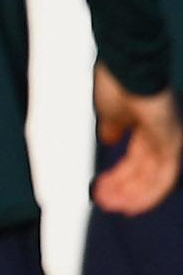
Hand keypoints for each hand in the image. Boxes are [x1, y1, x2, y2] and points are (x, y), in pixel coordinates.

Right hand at [95, 67, 181, 214]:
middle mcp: (161, 135)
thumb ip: (112, 128)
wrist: (127, 67)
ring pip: (156, 178)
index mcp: (146, 126)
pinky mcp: (173, 143)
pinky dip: (150, 193)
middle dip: (124, 189)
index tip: (102, 191)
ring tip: (113, 207)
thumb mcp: (109, 112)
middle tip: (104, 203)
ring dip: (134, 195)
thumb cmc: (117, 82)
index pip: (136, 160)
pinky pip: (165, 176)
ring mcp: (170, 139)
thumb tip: (109, 140)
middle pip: (145, 171)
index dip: (120, 177)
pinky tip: (132, 205)